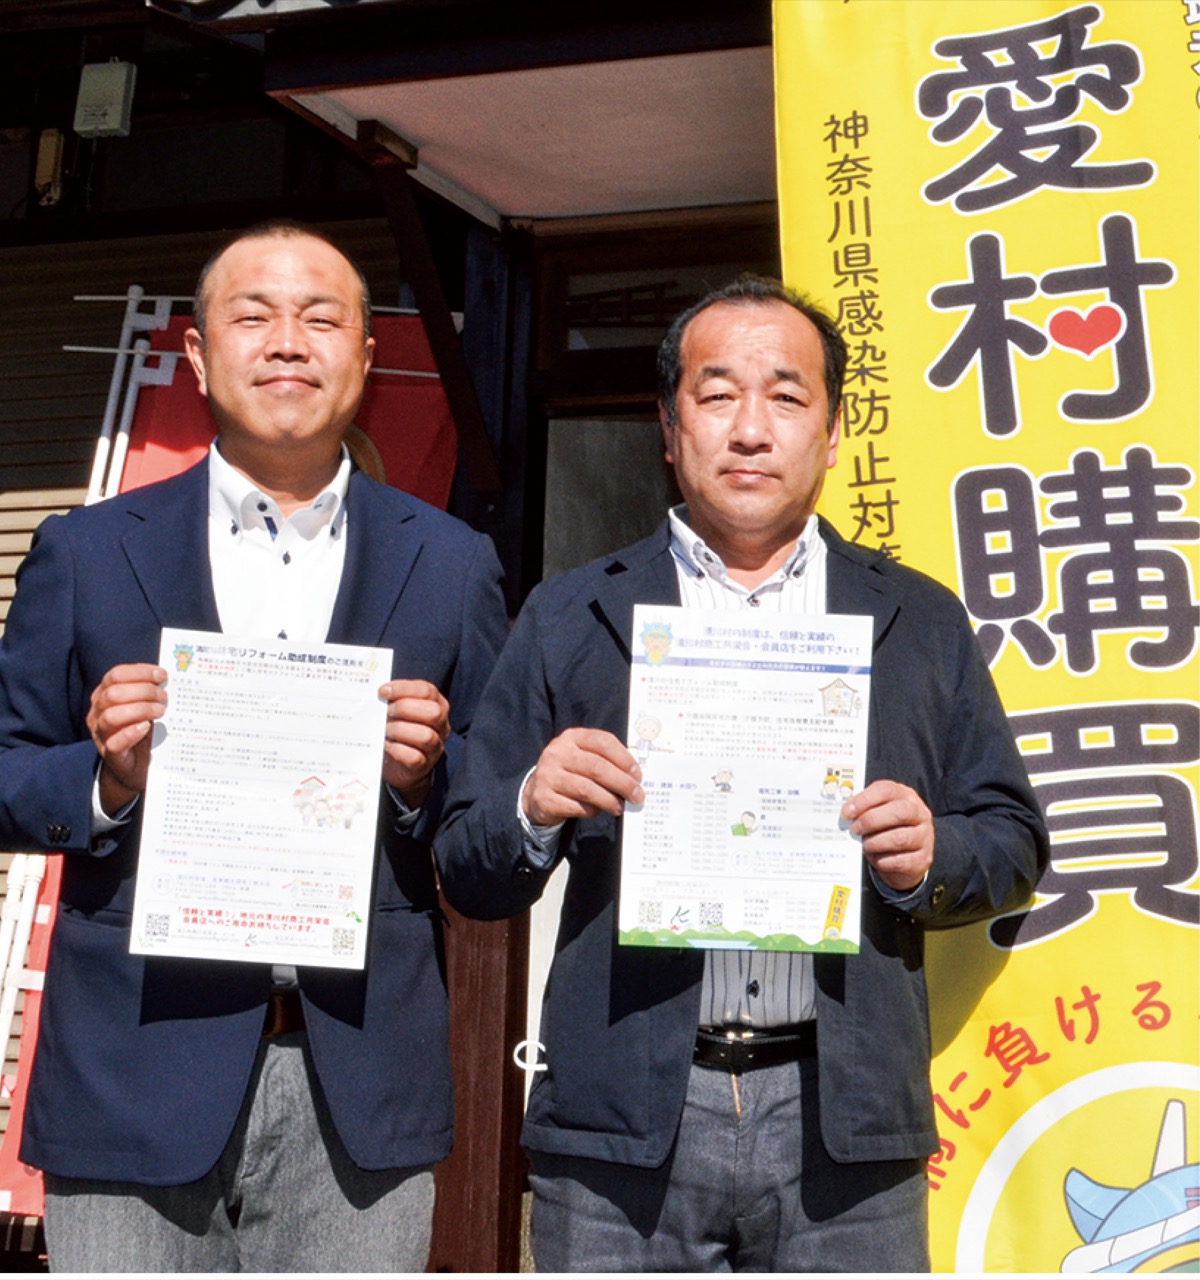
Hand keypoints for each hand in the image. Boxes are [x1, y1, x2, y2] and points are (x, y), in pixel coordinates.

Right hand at [87, 663, 167, 816]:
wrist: (135, 767)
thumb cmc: (142, 731)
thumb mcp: (145, 707)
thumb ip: (151, 693)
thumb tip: (169, 678)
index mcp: (104, 695)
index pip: (115, 675)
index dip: (140, 672)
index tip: (162, 675)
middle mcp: (97, 713)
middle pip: (114, 693)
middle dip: (144, 691)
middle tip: (164, 697)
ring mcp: (101, 734)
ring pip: (111, 716)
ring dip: (140, 710)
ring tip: (160, 711)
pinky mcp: (110, 754)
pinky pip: (114, 743)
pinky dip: (131, 733)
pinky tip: (146, 728)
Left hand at [379, 679, 450, 808]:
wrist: (397, 764)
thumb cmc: (397, 729)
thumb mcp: (399, 710)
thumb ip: (393, 699)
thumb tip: (376, 692)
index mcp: (437, 705)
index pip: (427, 691)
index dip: (403, 689)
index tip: (382, 691)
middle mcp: (441, 725)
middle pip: (433, 712)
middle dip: (404, 708)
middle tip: (386, 711)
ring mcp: (435, 747)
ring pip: (425, 736)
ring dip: (399, 730)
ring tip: (384, 730)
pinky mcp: (423, 766)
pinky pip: (415, 757)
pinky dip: (397, 750)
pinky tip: (385, 745)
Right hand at [522, 728, 642, 826]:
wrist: (537, 791)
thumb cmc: (571, 772)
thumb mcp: (584, 757)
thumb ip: (606, 760)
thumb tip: (634, 778)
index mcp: (572, 737)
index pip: (603, 742)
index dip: (624, 759)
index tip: (638, 774)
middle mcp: (557, 752)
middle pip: (597, 767)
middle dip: (622, 783)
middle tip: (637, 795)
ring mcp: (548, 775)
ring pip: (587, 789)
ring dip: (609, 800)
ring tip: (621, 807)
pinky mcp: (544, 798)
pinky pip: (576, 807)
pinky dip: (592, 811)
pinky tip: (598, 811)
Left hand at [842, 779, 933, 891]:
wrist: (908, 855)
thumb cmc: (887, 828)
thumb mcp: (879, 812)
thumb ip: (864, 809)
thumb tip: (845, 815)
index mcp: (905, 796)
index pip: (886, 790)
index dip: (864, 800)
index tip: (846, 812)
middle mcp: (919, 814)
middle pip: (899, 812)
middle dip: (871, 821)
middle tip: (855, 829)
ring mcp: (924, 837)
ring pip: (900, 838)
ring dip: (875, 843)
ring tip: (864, 845)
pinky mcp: (923, 859)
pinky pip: (900, 861)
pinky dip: (883, 861)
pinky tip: (876, 859)